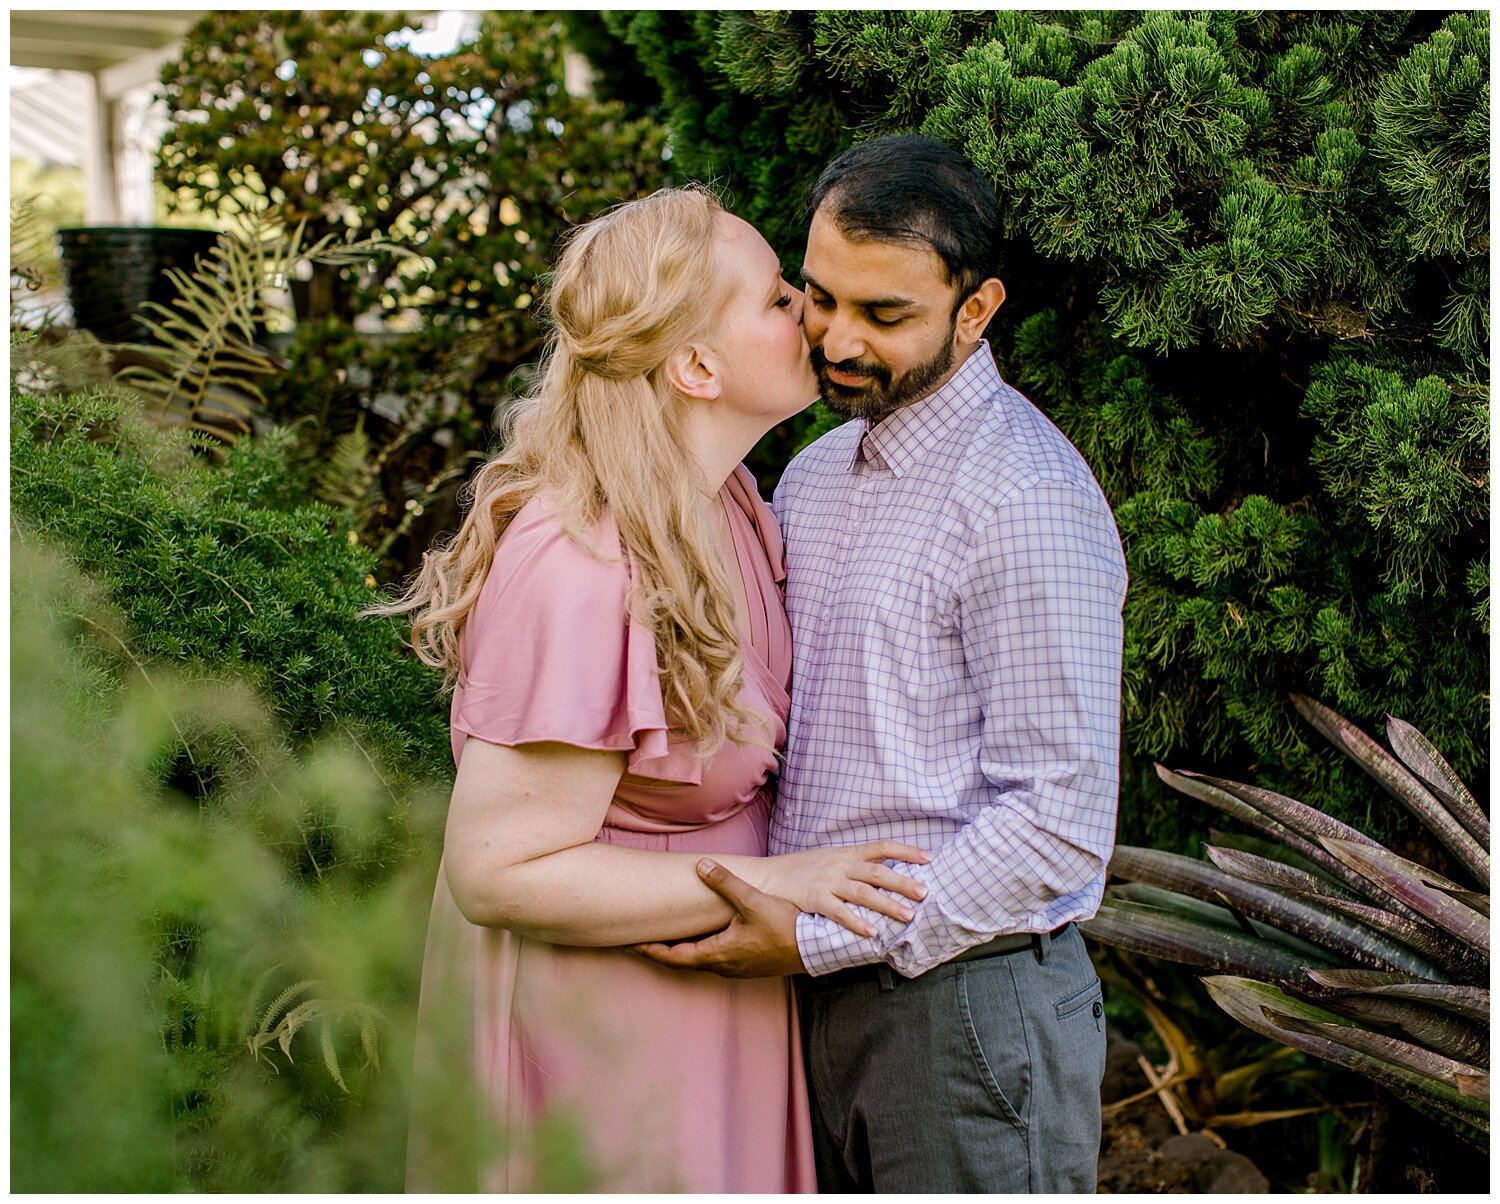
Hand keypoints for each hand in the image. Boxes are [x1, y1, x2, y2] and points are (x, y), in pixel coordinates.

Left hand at [631, 859, 804, 977]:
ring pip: (700, 962)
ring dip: (681, 952)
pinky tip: (703, 939)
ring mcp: (737, 968)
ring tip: (666, 939)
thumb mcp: (753, 902)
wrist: (815, 948)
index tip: (630, 945)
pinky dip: (700, 951)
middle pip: (683, 961)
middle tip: (640, 942)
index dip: (650, 950)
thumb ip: (725, 883)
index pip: (673, 956)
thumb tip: (701, 865)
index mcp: (718, 954)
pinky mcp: (749, 965)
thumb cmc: (785, 928)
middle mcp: (724, 966)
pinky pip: (715, 960)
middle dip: (661, 951)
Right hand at [759, 840, 928, 937]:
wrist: (768, 876)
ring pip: (863, 893)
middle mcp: (840, 865)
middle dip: (903, 882)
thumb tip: (885, 871)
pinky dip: (856, 922)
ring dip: (887, 904)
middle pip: (878, 872)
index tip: (928, 858)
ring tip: (907, 916)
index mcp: (847, 853)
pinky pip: (839, 912)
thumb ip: (855, 865)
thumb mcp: (830, 859)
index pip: (882, 847)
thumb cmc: (802, 870)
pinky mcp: (815, 899)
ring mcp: (828, 882)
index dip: (906, 852)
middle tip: (925, 892)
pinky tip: (871, 932)